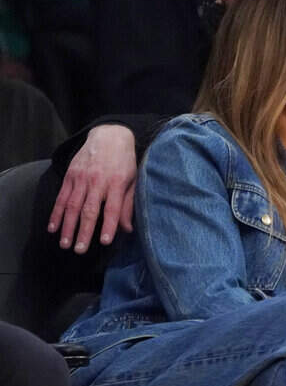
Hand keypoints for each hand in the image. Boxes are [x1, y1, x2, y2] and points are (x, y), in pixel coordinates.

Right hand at [48, 124, 136, 253]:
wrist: (109, 135)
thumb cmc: (125, 162)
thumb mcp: (133, 180)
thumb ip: (129, 204)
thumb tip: (127, 229)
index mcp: (117, 183)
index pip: (112, 208)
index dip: (109, 225)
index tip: (105, 241)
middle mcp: (98, 182)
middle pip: (89, 210)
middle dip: (84, 231)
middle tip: (79, 249)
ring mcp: (81, 178)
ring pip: (72, 206)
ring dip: (67, 226)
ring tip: (65, 243)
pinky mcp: (70, 176)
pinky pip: (61, 197)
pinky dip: (56, 213)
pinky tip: (52, 227)